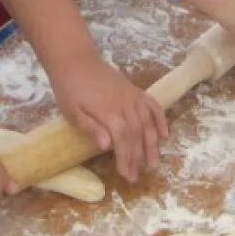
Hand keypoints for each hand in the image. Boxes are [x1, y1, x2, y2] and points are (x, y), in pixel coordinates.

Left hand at [49, 50, 168, 182]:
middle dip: (138, 157)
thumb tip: (106, 146)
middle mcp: (126, 105)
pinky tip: (164, 134)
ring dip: (152, 144)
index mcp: (109, 112)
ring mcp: (132, 96)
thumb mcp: (72, 111)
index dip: (126, 159)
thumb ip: (90, 128)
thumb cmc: (70, 89)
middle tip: (137, 175)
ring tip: (153, 163)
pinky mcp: (135, 90)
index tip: (126, 175)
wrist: (76, 60)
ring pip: (148, 123)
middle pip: (137, 135)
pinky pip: (152, 105)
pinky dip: (161, 119)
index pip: (123, 140)